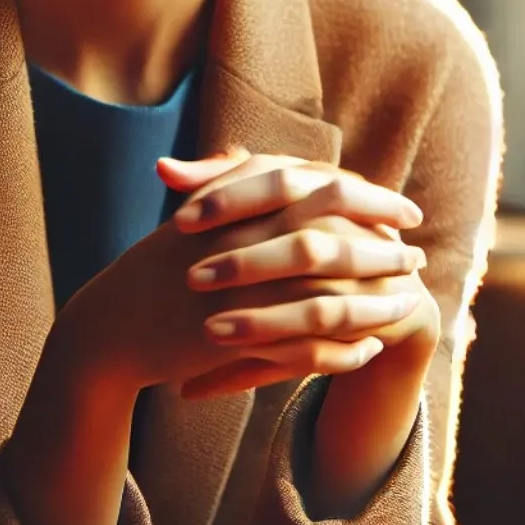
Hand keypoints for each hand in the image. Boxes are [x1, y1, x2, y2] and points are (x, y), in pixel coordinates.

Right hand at [46, 152, 420, 398]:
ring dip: (373, 303)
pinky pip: (305, 348)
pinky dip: (342, 351)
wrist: (109, 327)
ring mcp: (239, 294)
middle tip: (414, 256)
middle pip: (335, 240)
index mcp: (238, 206)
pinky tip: (368, 351)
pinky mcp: (234, 341)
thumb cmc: (158, 269)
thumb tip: (311, 172)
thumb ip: (254, 188)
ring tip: (405, 304)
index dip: (372, 199)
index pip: (322, 189)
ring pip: (328, 298)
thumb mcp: (203, 215)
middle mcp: (242, 243)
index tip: (404, 210)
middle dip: (382, 249)